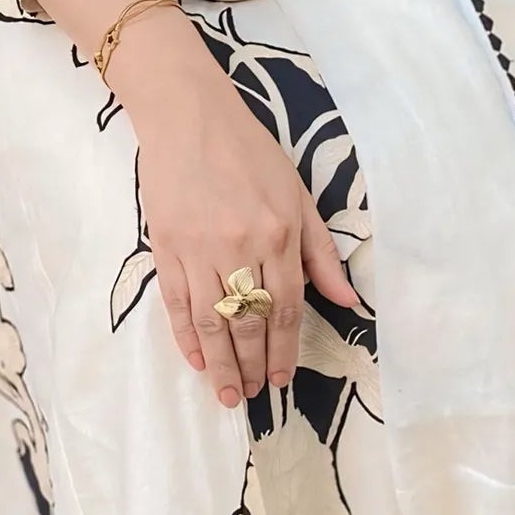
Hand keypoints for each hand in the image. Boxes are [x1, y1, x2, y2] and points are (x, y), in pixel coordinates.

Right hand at [117, 44, 362, 408]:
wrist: (188, 116)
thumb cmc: (249, 151)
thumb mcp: (298, 194)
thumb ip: (322, 251)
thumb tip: (349, 301)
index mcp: (280, 234)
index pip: (285, 308)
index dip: (283, 350)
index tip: (282, 381)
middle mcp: (241, 247)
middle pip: (248, 322)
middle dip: (252, 366)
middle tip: (251, 398)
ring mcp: (199, 249)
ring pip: (211, 321)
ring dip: (219, 364)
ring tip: (225, 395)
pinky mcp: (166, 246)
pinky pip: (176, 303)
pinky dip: (184, 336)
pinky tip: (194, 359)